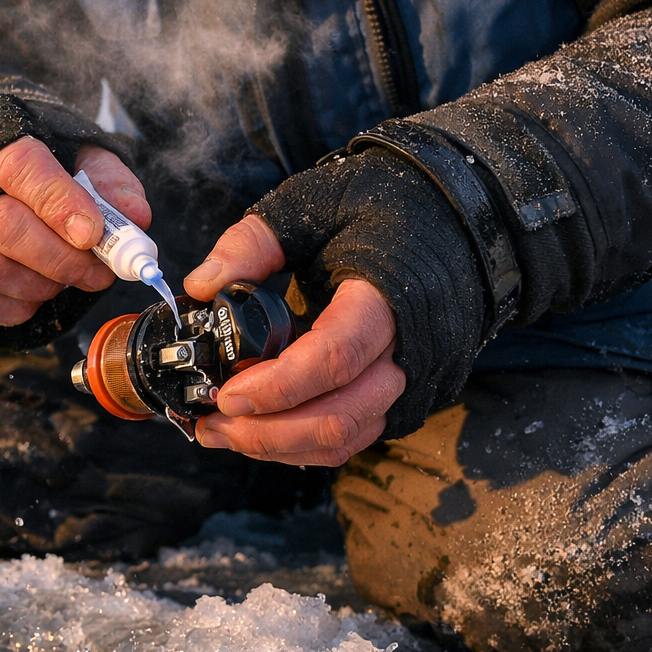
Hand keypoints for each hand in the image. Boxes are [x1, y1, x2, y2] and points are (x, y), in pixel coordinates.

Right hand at [0, 138, 150, 324]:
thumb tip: (135, 217)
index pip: (19, 165)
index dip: (59, 203)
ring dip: (41, 284)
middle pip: (0, 224)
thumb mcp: (72, 149)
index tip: (94, 234)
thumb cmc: (29, 160)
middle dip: (59, 257)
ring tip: (67, 276)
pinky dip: (17, 305)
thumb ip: (107, 179)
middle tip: (97, 272)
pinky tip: (36, 290)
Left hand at [182, 214, 405, 465]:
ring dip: (280, 446)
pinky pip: (355, 437)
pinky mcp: (406, 395)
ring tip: (223, 432)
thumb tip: (200, 286)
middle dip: (267, 432)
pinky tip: (262, 430)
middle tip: (212, 423)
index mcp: (388, 296)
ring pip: (345, 437)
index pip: (334, 358)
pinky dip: (305, 444)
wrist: (451, 219)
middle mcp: (411, 349)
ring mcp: (414, 379)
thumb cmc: (380, 206)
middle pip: (338, 416)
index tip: (226, 395)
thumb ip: (252, 244)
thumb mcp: (309, 205)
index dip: (276, 387)